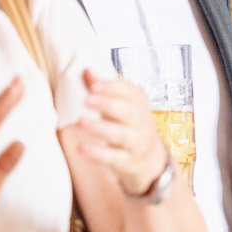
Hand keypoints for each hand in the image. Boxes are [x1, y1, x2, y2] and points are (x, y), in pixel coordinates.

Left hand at [76, 69, 172, 194]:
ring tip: (82, 121)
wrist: (149, 159)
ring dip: (102, 128)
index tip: (94, 84)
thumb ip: (103, 89)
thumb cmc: (129, 126)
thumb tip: (87, 70)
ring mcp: (137, 143)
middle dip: (108, 104)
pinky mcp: (128, 162)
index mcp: (139, 104)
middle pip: (128, 111)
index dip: (112, 88)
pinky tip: (82, 148)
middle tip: (87, 99)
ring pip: (122, 134)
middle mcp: (142, 123)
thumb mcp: (120, 106)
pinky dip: (97, 153)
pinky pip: (113, 158)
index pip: (130, 92)